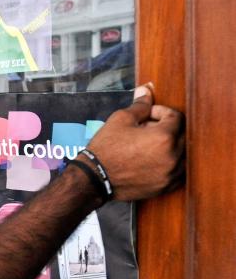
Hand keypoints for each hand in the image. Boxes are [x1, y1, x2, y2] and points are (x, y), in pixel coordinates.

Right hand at [85, 83, 184, 200]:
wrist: (94, 179)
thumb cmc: (105, 150)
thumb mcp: (120, 120)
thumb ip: (140, 106)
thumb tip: (146, 91)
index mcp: (164, 138)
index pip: (176, 117)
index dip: (160, 112)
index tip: (148, 115)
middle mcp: (172, 157)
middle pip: (183, 135)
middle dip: (167, 128)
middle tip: (147, 129)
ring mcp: (170, 174)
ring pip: (182, 154)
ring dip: (170, 146)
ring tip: (149, 145)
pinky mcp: (165, 187)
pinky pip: (177, 171)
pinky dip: (169, 163)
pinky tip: (151, 159)